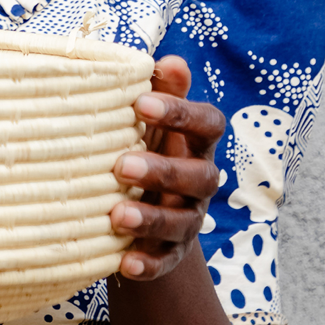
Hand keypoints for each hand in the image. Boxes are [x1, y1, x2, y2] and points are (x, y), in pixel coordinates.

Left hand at [108, 55, 224, 279]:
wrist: (138, 209)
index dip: (181, 113)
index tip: (141, 103)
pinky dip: (147, 264)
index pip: (208, 124)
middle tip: (121, 166)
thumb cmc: (141, 148)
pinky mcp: (171, 254)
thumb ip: (160, 91)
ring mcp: (188, 219)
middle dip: (163, 171)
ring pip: (182, 221)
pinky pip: (165, 262)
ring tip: (117, 216)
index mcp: (195, 143)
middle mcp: (199, 181)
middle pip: (199, 177)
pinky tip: (124, 263)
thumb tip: (169, 60)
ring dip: (152, 219)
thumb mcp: (147, 121)